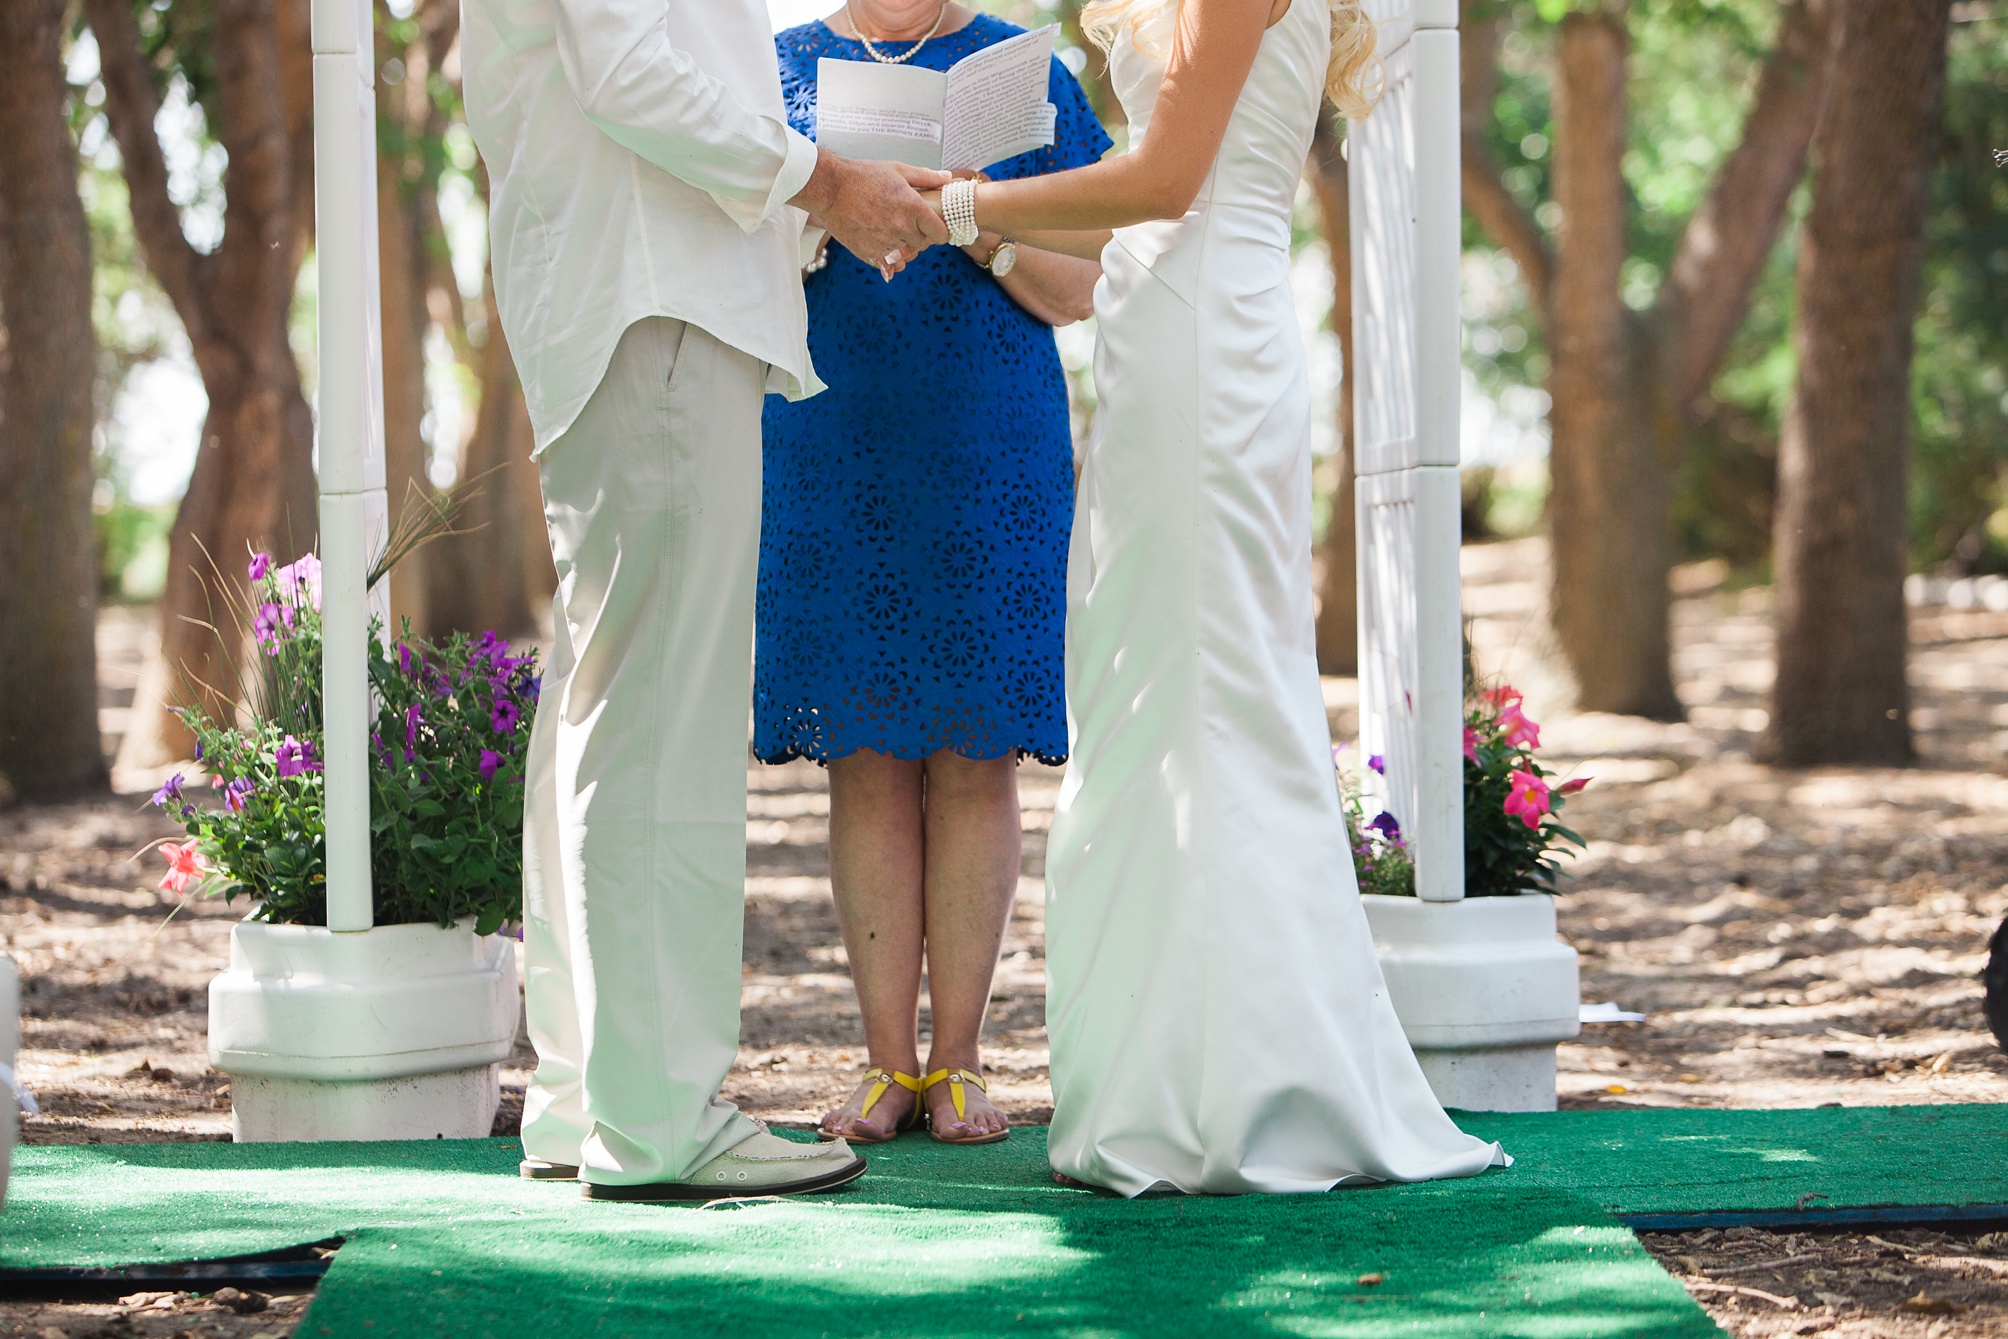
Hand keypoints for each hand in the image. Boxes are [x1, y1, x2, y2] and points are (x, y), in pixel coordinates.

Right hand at [793, 151, 951, 277]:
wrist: (829, 187)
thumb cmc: (862, 175)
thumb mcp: (897, 170)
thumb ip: (926, 177)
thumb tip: (947, 177)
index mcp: (913, 208)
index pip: (940, 234)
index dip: (938, 231)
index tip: (933, 228)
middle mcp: (901, 228)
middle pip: (921, 244)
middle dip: (917, 235)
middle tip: (904, 221)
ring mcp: (885, 242)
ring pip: (903, 253)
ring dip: (899, 243)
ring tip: (885, 225)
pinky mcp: (868, 253)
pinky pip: (886, 261)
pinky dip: (884, 252)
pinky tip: (875, 235)